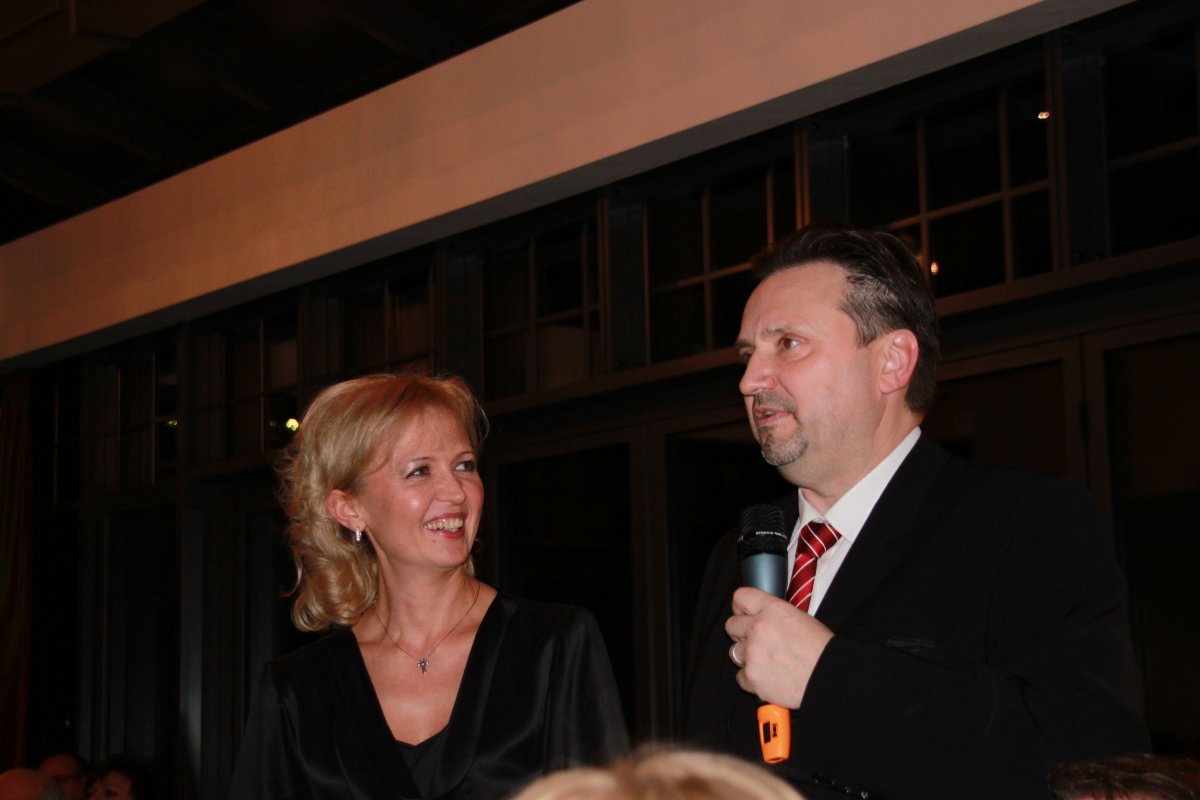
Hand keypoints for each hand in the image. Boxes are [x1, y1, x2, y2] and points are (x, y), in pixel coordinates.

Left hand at [724, 587, 833, 708]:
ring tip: (768, 662)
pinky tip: (768, 677)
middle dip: (741, 633)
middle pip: (731, 625)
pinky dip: (752, 679)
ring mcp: (753, 653)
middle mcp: (758, 628)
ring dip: (748, 657)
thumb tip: (763, 618)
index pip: (741, 597)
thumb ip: (775, 615)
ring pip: (735, 652)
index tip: (743, 614)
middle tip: (756, 641)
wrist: (829, 679)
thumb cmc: (822, 651)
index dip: (741, 607)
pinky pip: (741, 676)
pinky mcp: (752, 677)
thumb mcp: (801, 619)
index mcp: (772, 610)